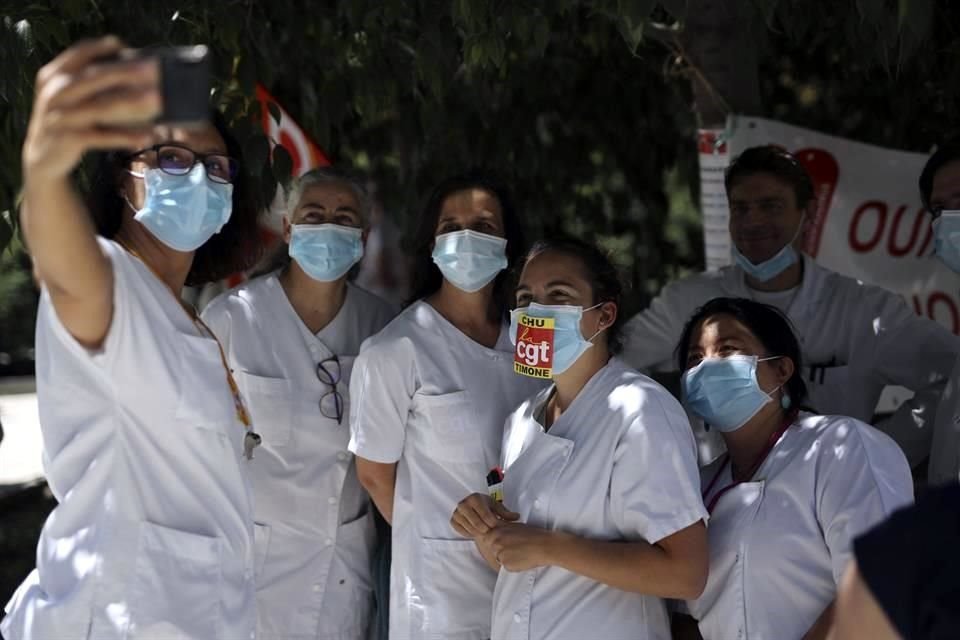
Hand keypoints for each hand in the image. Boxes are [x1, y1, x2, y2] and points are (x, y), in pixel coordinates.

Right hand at [22, 36, 160, 182]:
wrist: (42, 158)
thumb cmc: (68, 121)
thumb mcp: (71, 97)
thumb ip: (93, 83)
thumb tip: (134, 69)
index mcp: (54, 75)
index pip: (78, 53)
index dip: (101, 47)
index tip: (124, 45)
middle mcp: (55, 92)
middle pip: (94, 77)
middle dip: (126, 71)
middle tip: (154, 69)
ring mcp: (61, 116)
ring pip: (101, 107)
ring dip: (133, 102)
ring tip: (159, 100)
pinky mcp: (69, 139)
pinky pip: (103, 136)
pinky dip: (127, 136)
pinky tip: (148, 136)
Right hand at [451, 492, 518, 537]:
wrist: (473, 505)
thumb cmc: (486, 506)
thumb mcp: (496, 507)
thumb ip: (506, 513)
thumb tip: (517, 517)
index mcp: (475, 498)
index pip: (486, 515)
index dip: (493, 523)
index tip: (497, 526)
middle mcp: (463, 503)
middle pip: (477, 523)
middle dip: (486, 529)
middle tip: (491, 531)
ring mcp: (457, 512)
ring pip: (469, 528)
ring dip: (478, 532)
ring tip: (484, 531)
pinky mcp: (453, 520)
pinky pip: (461, 531)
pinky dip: (469, 533)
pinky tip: (475, 531)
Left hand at [481, 522, 556, 571]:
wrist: (544, 545)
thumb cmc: (532, 535)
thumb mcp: (513, 526)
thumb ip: (501, 529)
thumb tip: (493, 531)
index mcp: (496, 531)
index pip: (488, 539)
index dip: (499, 541)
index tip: (509, 541)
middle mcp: (495, 543)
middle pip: (493, 549)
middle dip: (502, 549)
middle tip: (517, 547)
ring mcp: (500, 554)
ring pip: (500, 559)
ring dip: (507, 558)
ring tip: (521, 552)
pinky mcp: (506, 565)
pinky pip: (506, 567)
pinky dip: (513, 565)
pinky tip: (523, 559)